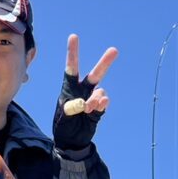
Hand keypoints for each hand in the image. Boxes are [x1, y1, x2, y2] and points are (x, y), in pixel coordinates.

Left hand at [52, 35, 117, 150]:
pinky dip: (102, 105)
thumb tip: (89, 101)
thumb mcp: (63, 117)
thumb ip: (73, 108)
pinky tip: (97, 108)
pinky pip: (104, 103)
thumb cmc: (63, 127)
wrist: (71, 142)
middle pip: (95, 74)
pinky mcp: (99, 110)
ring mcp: (92, 100)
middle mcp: (82, 91)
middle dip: (104, 63)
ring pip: (100, 92)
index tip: (74, 37)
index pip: (71, 68)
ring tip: (87, 109)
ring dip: (95, 100)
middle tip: (114, 50)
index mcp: (69, 89)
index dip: (73, 53)